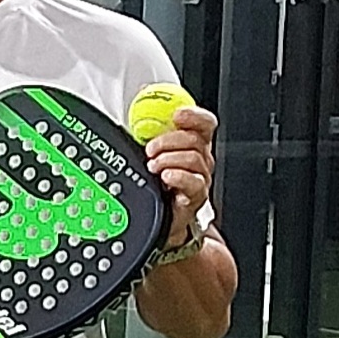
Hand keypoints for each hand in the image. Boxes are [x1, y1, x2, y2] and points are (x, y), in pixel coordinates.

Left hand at [145, 105, 216, 248]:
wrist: (159, 222)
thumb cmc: (155, 188)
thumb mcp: (149, 157)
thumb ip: (149, 137)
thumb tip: (135, 121)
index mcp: (191, 145)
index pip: (203, 124)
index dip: (194, 116)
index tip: (177, 115)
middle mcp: (200, 160)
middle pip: (196, 139)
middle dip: (169, 140)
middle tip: (150, 149)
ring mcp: (199, 179)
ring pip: (195, 159)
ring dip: (169, 159)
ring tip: (153, 167)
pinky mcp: (195, 198)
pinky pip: (194, 182)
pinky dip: (178, 176)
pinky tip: (165, 177)